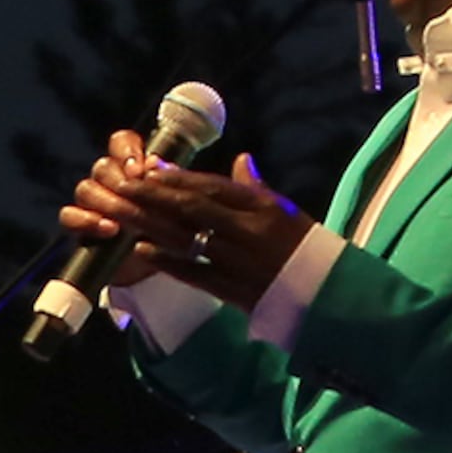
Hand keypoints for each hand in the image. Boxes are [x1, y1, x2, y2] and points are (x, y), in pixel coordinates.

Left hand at [54, 140, 313, 311]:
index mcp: (264, 207)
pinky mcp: (231, 289)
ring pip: (187, 238)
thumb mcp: (286, 210)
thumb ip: (257, 187)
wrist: (326, 293)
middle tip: (126, 185)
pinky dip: (166, 261)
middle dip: (155, 195)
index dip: (180, 178)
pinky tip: (141, 250)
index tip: (151, 169)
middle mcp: (249, 231)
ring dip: (152, 224)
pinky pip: (193, 272)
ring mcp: (238, 261)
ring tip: (124, 212)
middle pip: (193, 208)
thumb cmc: (304, 247)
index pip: (214, 187)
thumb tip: (241, 159)